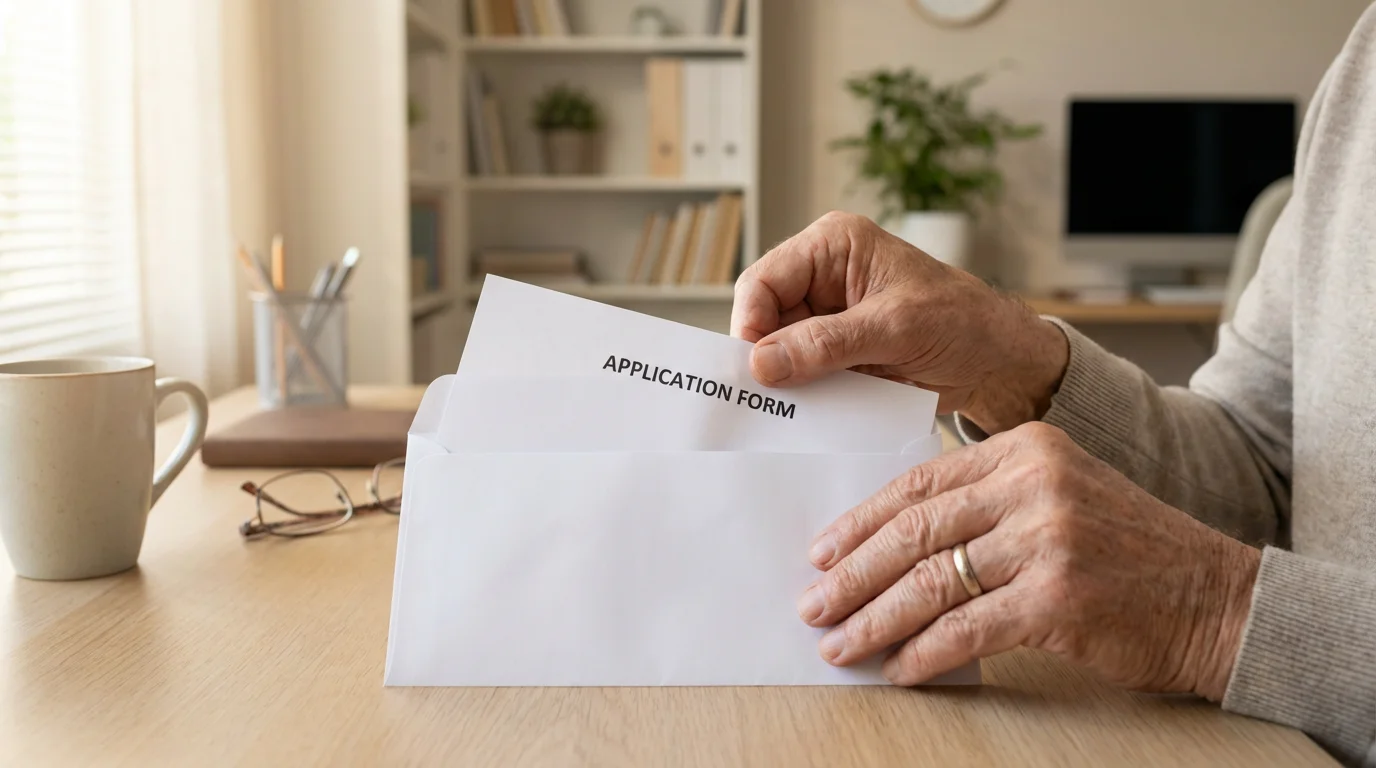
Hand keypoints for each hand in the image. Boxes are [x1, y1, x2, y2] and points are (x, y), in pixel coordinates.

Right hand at [732, 212, 1068, 432]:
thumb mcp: (897, 328)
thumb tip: (764, 362)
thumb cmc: (964, 322)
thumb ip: (828, 344)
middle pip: (763, 318)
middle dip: (766, 358)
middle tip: (766, 399)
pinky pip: (801, 377)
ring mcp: (826, 319)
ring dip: (784, 383)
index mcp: (832, 247)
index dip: (751, 324)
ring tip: (792, 411)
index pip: (764, 281)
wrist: (1000, 364)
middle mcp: (821, 278)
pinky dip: (804, 398)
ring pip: (777, 353)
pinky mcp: (834, 354)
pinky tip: (812, 415)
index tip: (754, 369)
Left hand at [797, 422, 1260, 699]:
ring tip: (841, 644)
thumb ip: (986, 504)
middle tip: (813, 605)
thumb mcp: (1058, 497)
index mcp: (1025, 448)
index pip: (918, 482)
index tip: (821, 552)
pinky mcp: (1058, 596)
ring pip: (930, 582)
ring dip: (875, 621)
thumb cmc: (1129, 553)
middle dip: (852, 575)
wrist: (1217, 598)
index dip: (861, 522)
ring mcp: (1047, 538)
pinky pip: (965, 629)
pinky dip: (923, 654)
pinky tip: (898, 670)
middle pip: (914, 531)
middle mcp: (1034, 483)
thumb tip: (891, 546)